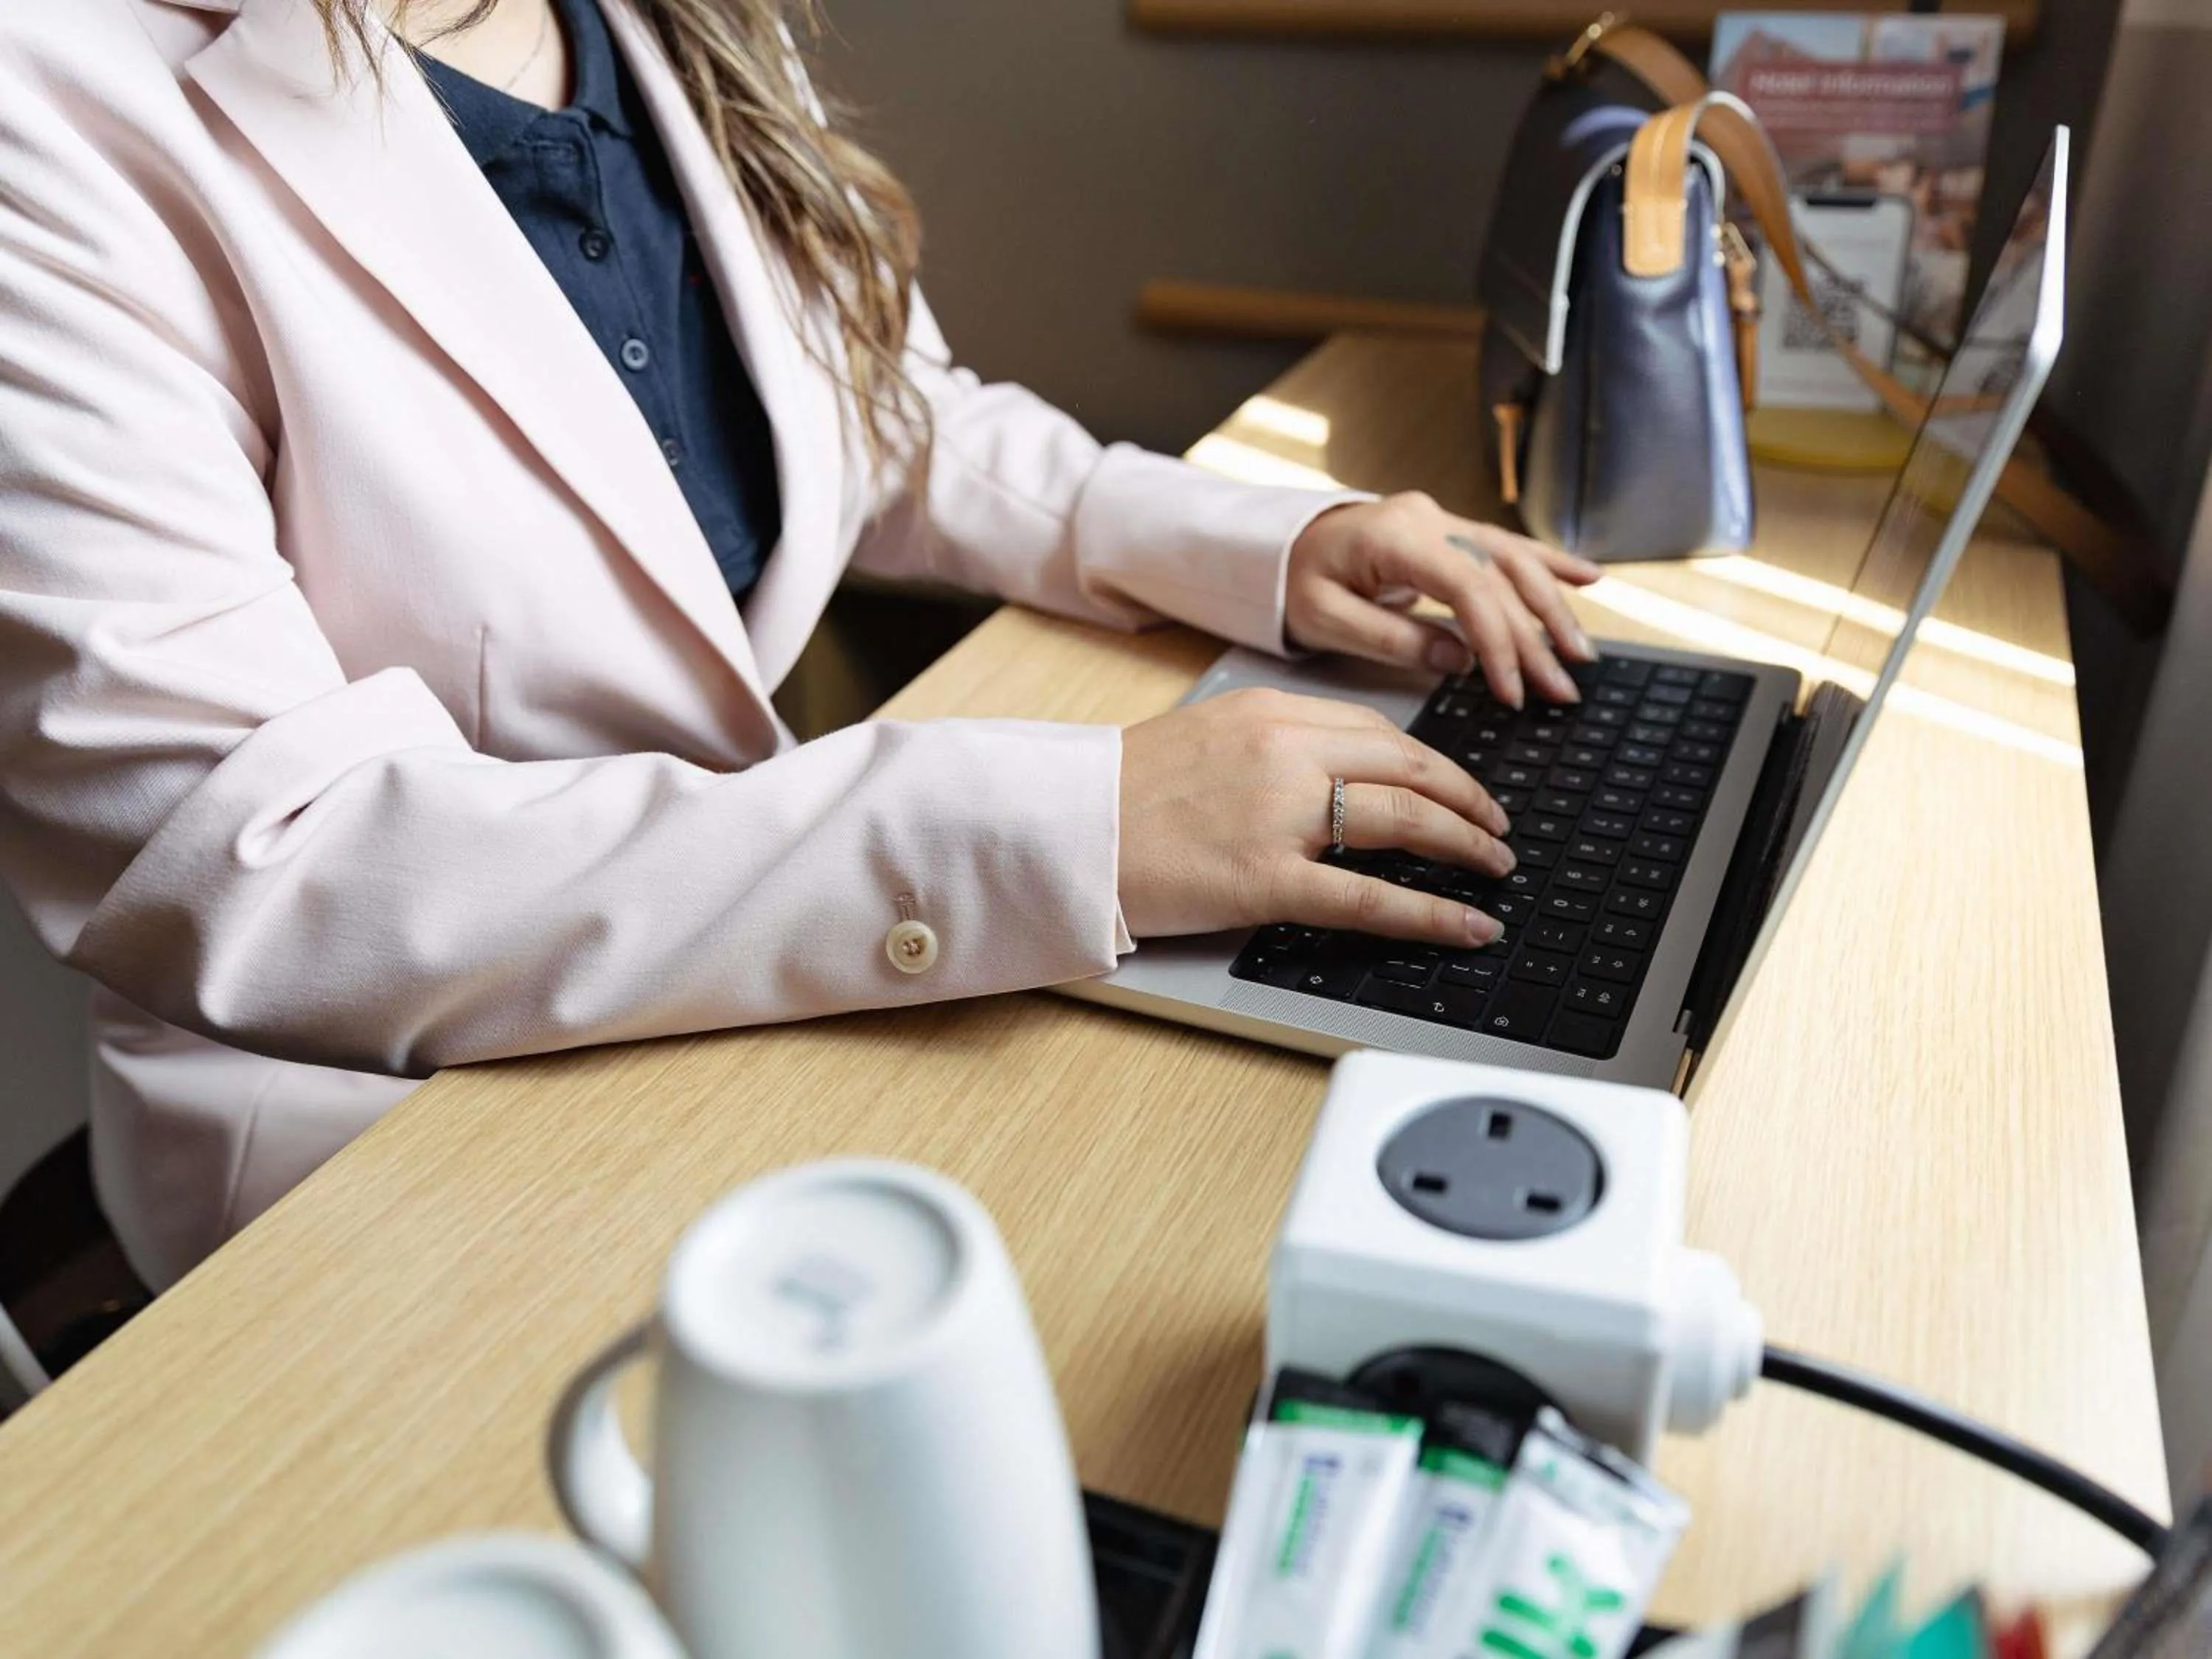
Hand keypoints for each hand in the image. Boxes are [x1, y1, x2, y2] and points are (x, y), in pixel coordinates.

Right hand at [1117, 687, 1513, 945]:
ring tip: (1495, 869)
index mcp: (1269, 713)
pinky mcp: (1266, 881)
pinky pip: (1370, 896)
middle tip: (1498, 829)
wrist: (1061, 829)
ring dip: (1464, 845)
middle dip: (1467, 799)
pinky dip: (1432, 913)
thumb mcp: (1204, 740)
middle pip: (1408, 767)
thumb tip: (1332, 774)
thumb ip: (1271, 747)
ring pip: (1403, 820)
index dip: (1432, 763)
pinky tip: (1469, 925)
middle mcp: (1284, 753)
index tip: (1457, 786)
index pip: (1377, 731)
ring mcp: (1279, 816)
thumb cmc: (1121, 795)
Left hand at [1286, 493, 1602, 708]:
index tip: (1512, 691)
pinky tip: (1590, 579)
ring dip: (1554, 607)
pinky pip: (1508, 545)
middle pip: (1501, 577)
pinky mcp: (1449, 531)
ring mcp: (1441, 521)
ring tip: (1583, 654)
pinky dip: (1550, 564)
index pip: (1468, 589)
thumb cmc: (1295, 582)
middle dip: (1537, 637)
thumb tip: (1461, 660)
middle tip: (1562, 690)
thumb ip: (1393, 639)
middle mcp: (1427, 520)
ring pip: (1514, 560)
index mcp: (1395, 538)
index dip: (1499, 642)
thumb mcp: (1326, 620)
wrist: (1280, 544)